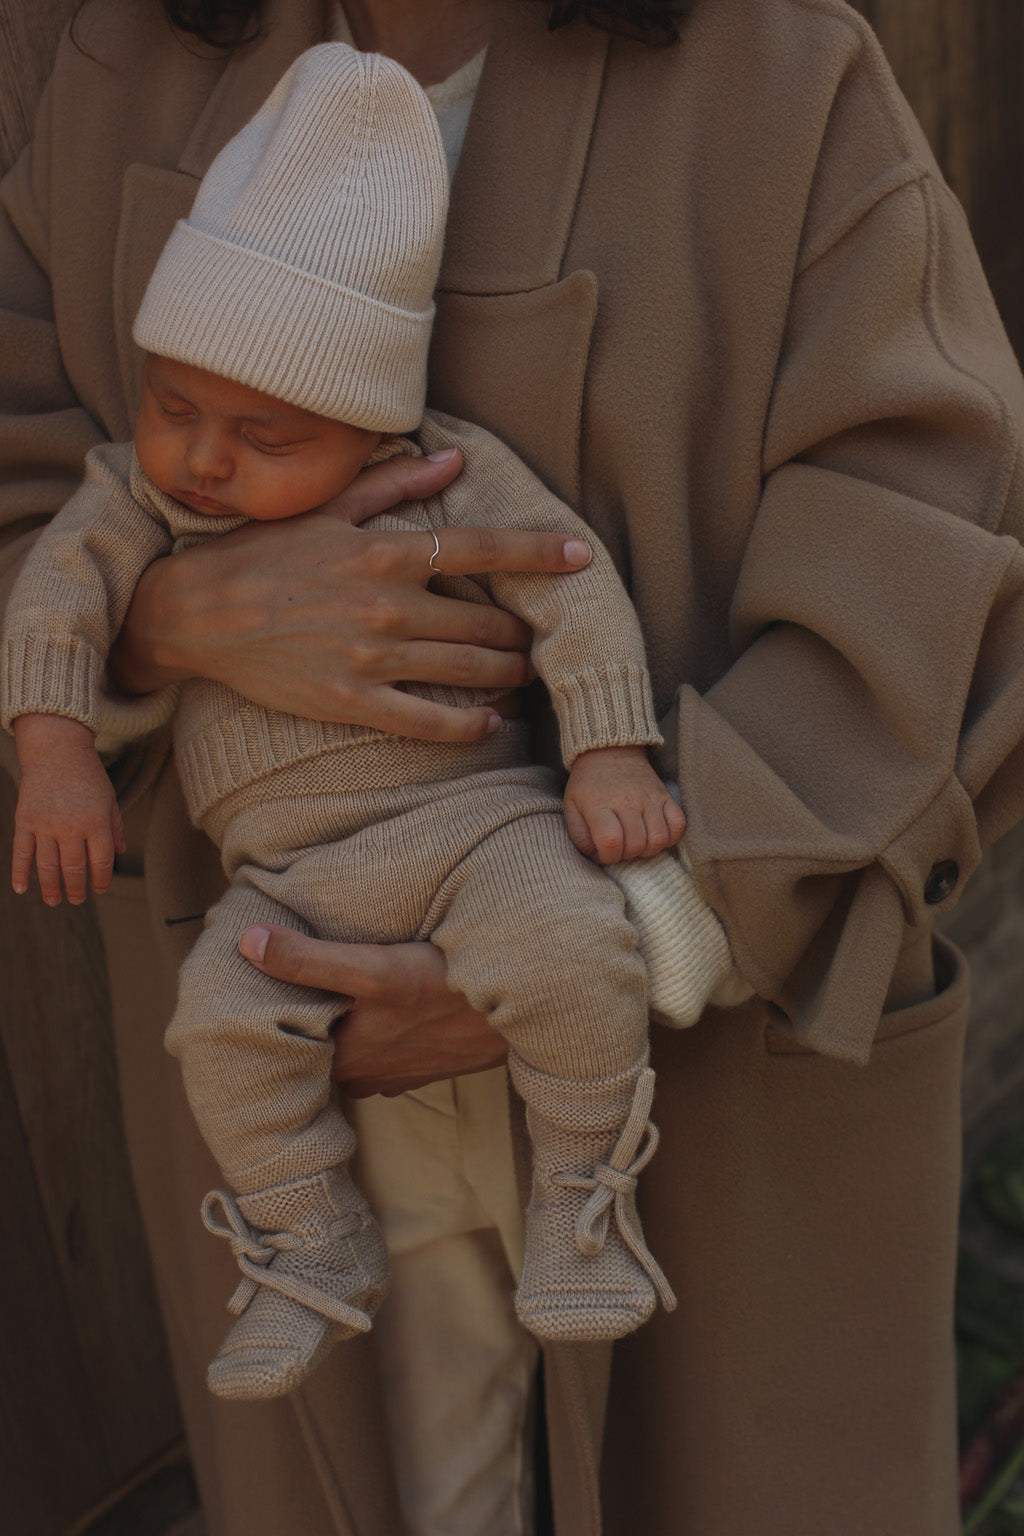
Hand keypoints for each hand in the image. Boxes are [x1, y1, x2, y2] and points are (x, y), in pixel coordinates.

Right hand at [11, 715, 125, 904]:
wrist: (56, 750)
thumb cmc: (87, 775)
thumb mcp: (109, 798)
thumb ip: (115, 827)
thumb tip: (119, 853)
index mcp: (96, 822)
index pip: (101, 861)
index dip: (101, 880)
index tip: (100, 889)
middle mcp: (71, 827)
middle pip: (74, 868)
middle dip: (76, 889)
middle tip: (77, 900)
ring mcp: (46, 825)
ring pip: (48, 866)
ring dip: (51, 888)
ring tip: (54, 901)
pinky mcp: (25, 821)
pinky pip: (21, 852)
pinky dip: (20, 873)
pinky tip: (22, 889)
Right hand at [111, 448, 591, 742]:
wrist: (198, 614)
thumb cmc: (262, 555)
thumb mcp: (325, 509)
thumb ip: (394, 484)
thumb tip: (453, 457)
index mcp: (386, 552)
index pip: (483, 547)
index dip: (539, 551)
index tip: (580, 556)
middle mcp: (389, 606)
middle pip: (486, 619)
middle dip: (522, 628)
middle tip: (537, 632)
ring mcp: (374, 658)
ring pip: (468, 668)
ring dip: (507, 672)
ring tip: (523, 670)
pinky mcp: (353, 701)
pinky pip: (428, 721)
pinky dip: (467, 724)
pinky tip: (489, 721)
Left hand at [237, 924, 507, 1096]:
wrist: (525, 1011)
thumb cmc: (447, 989)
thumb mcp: (375, 970)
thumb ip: (309, 960)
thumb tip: (247, 943)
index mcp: (345, 1058)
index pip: (289, 1042)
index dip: (271, 1013)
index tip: (252, 985)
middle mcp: (366, 1075)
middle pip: (319, 1046)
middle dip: (305, 1017)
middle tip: (286, 979)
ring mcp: (398, 1074)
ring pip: (352, 1050)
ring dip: (343, 1027)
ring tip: (330, 989)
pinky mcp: (426, 1065)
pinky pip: (386, 1051)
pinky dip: (376, 1032)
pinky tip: (380, 1006)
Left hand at [563, 746, 685, 863]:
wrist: (609, 752)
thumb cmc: (588, 785)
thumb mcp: (572, 808)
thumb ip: (580, 837)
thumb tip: (598, 857)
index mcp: (599, 805)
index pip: (610, 841)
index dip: (608, 857)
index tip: (603, 852)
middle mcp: (627, 802)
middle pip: (636, 844)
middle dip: (626, 856)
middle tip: (619, 848)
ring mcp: (649, 799)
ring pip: (658, 839)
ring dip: (647, 850)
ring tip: (636, 843)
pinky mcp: (665, 796)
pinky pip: (678, 825)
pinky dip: (670, 837)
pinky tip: (655, 835)